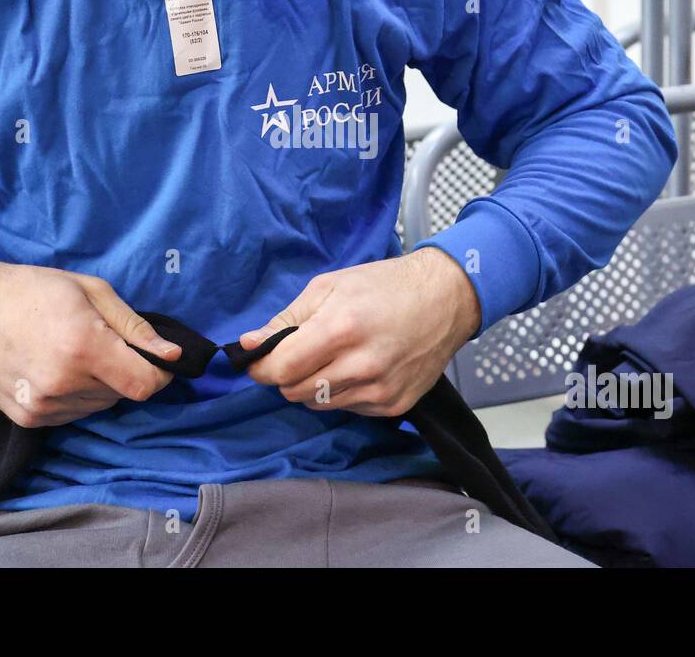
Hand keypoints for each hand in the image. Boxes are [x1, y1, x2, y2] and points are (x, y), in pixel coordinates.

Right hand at [0, 256, 180, 426]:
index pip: (144, 384)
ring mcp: (43, 405)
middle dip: (123, 370)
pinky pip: (73, 413)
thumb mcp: (93, 292)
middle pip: (122, 393)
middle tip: (99, 341)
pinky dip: (76, 395)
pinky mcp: (28, 418)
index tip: (155, 358)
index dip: (158, 373)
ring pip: (99, 405)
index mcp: (84, 347)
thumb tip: (173, 355)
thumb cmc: (35, 290)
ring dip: (99, 384)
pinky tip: (55, 368)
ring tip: (72, 352)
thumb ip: (136, 327)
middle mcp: (63, 383)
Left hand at [239, 248, 481, 416]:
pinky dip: (342, 392)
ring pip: (319, 404)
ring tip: (334, 357)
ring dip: (314, 385)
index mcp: (340, 329)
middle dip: (287, 375)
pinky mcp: (394, 406)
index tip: (258, 360)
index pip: (281, 370)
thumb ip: (286, 319)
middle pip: (295, 392)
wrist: (445, 299)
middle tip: (300, 353)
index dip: (261, 368)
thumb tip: (249, 345)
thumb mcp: (329, 286)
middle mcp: (361, 366)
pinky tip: (358, 367)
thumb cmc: (384, 285)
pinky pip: (348, 408)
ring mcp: (379, 391)